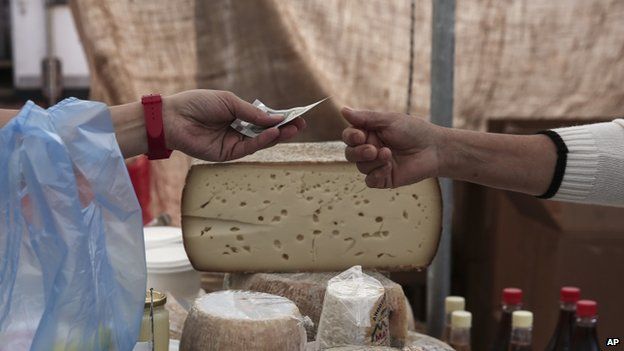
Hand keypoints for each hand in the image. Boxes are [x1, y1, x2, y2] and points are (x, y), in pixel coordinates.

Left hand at [163, 90, 304, 160]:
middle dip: (284, 129)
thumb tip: (277, 119)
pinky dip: (262, 141)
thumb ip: (253, 113)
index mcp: (238, 115)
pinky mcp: (227, 154)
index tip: (299, 115)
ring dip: (277, 136)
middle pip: (266, 132)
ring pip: (260, 141)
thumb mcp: (229, 102)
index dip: (281, 118)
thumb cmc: (198, 104)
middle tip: (302, 125)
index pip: (264, 119)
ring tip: (292, 129)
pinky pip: (249, 148)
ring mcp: (233, 143)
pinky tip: (273, 134)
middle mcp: (237, 130)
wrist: (173, 117)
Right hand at [341, 108, 443, 187]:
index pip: (349, 137)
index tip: (360, 135)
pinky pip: (370, 181)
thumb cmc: (413, 130)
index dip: (350, 137)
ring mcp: (376, 165)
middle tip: (373, 150)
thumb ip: (365, 118)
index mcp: (369, 133)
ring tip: (389, 155)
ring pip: (360, 167)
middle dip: (359, 152)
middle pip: (350, 153)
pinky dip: (377, 174)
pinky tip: (388, 168)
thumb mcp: (388, 120)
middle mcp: (370, 149)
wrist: (434, 149)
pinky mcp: (384, 179)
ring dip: (373, 162)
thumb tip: (342, 110)